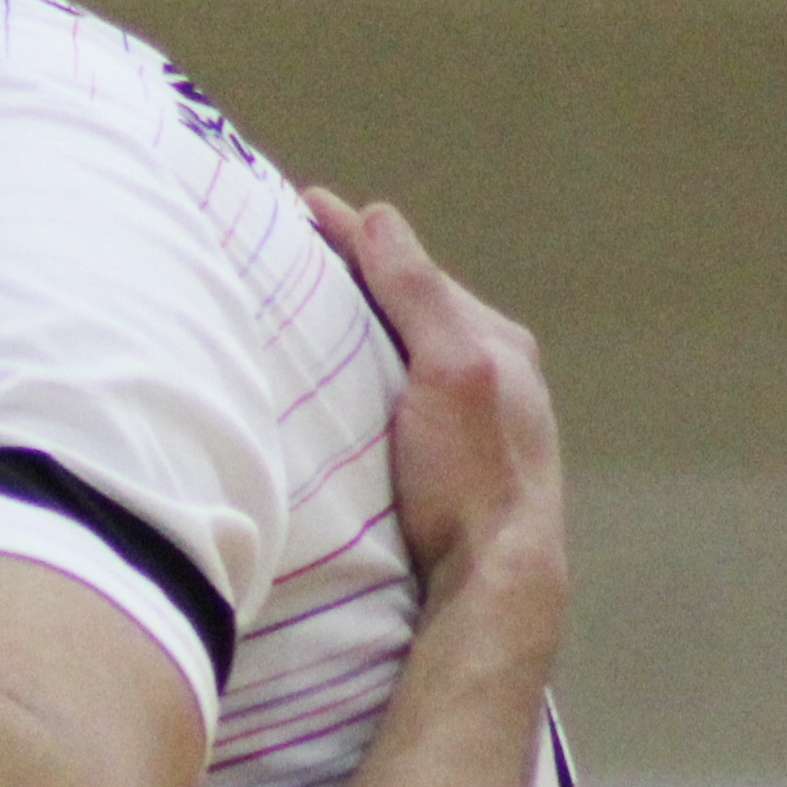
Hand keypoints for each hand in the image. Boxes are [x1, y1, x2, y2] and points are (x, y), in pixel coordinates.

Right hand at [311, 188, 564, 630]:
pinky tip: (338, 384)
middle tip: (292, 251)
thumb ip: (417, 294)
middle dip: (356, 277)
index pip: (411, 270)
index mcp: (494, 342)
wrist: (492, 580)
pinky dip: (365, 372)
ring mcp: (469, 420)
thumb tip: (378, 219)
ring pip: (403, 352)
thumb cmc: (474, 475)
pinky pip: (399, 394)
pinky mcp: (445, 462)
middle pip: (408, 308)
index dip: (356, 238)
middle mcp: (489, 373)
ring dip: (358, 328)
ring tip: (305, 308)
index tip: (302, 207)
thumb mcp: (452, 369)